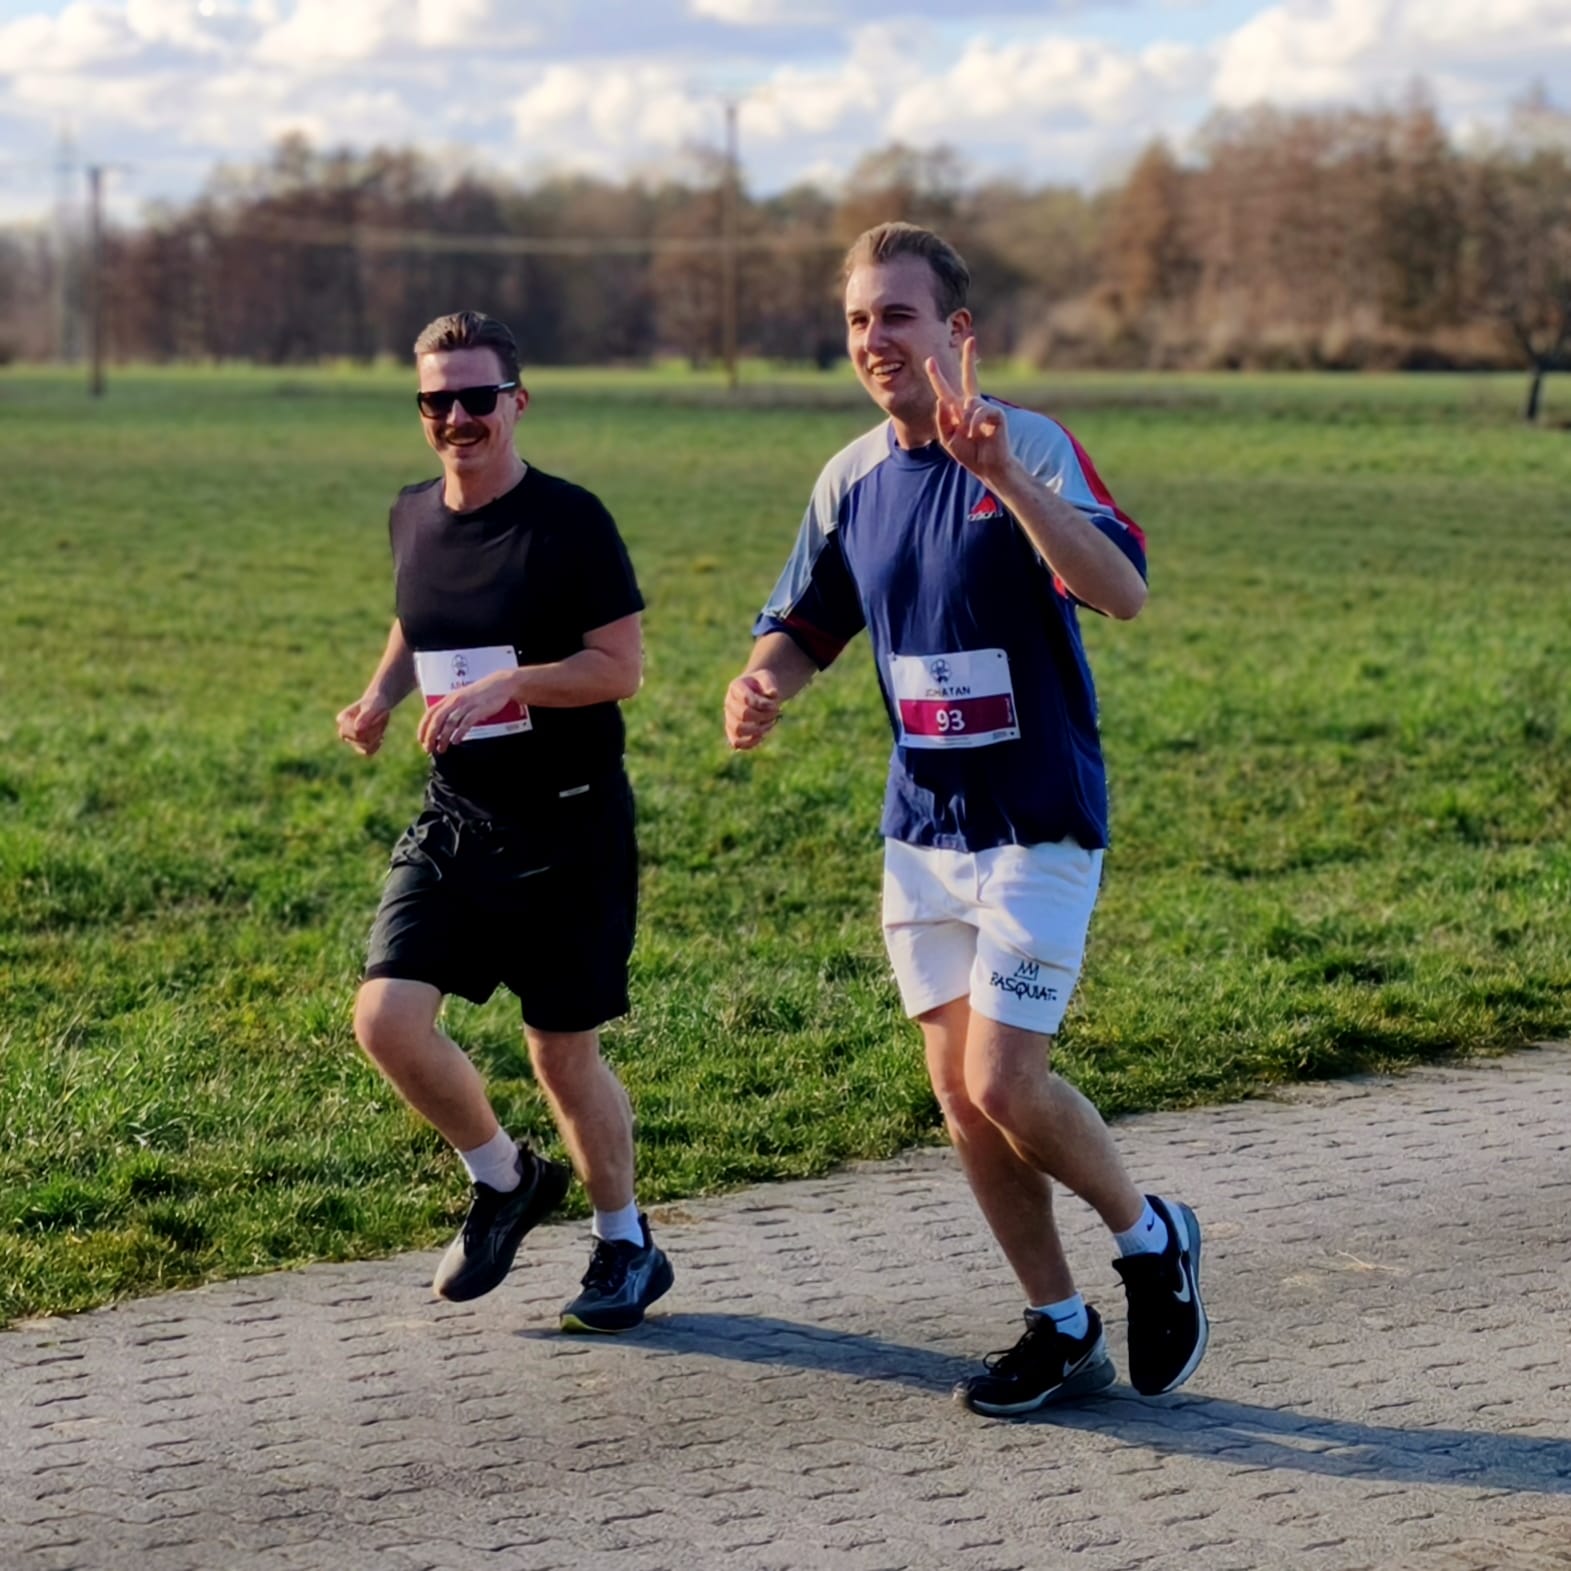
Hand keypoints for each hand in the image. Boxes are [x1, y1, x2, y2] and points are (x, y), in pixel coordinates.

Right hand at [336, 694, 391, 756]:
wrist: (379, 704)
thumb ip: (366, 716)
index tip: (379, 715)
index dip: (370, 726)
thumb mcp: (373, 706)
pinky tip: (381, 737)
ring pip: (364, 747)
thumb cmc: (375, 702)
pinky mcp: (359, 744)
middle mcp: (344, 730)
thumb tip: (357, 729)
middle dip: (374, 731)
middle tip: (382, 720)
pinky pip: (367, 752)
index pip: (355, 731)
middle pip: (359, 740)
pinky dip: (376, 746)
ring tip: (381, 728)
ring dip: (376, 738)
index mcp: (342, 719)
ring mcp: (351, 739)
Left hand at [417, 669, 519, 754]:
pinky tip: (456, 741)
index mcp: (449, 699)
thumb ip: (453, 710)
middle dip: (430, 736)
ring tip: (442, 749)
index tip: (421, 740)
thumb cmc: (481, 694)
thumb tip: (443, 727)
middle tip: (428, 748)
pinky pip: (465, 723)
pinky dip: (459, 733)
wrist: (500, 685)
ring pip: (449, 723)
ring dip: (443, 738)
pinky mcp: (478, 709)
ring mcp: (466, 705)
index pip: (430, 713)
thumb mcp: (463, 699)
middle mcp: (455, 701)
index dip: (423, 727)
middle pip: (437, 719)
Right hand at [725, 671, 781, 750]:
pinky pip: (736, 742)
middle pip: (744, 714)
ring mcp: (729, 718)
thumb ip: (769, 686)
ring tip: (770, 724)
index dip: (762, 704)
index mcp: (736, 687)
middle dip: (764, 716)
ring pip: (739, 729)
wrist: (758, 691)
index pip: (746, 698)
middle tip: (776, 713)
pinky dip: (750, 743)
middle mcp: (729, 703)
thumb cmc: (763, 685)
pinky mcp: (732, 732)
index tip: (774, 703)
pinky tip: (762, 736)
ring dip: (759, 729)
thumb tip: (773, 694)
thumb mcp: (767, 680)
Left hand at [925, 337, 1010, 485]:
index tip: (930, 360)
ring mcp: (985, 408)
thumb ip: (942, 420)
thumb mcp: (947, 439)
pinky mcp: (996, 413)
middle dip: (969, 358)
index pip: (947, 391)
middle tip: (970, 339)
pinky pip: (979, 411)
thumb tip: (942, 400)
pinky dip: (973, 424)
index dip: (938, 376)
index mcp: (959, 411)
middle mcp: (972, 405)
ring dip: (964, 423)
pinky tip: (976, 434)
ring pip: (968, 404)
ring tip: (970, 437)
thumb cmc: (969, 454)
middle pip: (970, 377)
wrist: (987, 467)